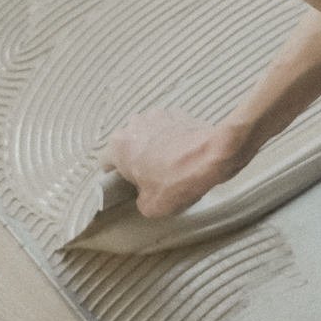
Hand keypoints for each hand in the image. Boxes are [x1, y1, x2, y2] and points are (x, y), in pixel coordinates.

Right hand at [101, 108, 252, 217]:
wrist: (214, 156)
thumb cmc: (180, 179)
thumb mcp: (151, 206)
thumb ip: (138, 200)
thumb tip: (143, 196)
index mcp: (119, 146)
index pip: (106, 163)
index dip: (117, 177)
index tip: (127, 185)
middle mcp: (133, 126)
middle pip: (128, 147)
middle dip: (137, 161)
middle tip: (153, 179)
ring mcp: (155, 116)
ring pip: (147, 136)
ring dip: (154, 148)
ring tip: (172, 166)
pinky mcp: (176, 114)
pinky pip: (167, 129)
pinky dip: (172, 139)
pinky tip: (184, 154)